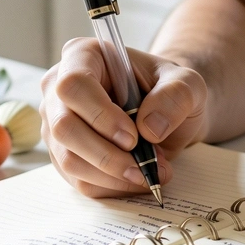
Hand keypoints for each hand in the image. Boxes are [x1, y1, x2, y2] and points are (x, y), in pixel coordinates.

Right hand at [40, 38, 207, 197]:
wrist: (165, 113)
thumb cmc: (169, 91)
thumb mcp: (188, 84)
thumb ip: (176, 96)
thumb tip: (149, 128)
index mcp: (83, 57)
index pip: (73, 84)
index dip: (100, 115)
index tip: (133, 136)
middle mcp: (59, 90)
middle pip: (64, 127)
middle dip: (107, 154)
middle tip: (143, 165)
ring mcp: (56, 125)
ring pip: (69, 159)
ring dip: (113, 175)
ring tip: (149, 172)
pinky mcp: (64, 156)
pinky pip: (79, 180)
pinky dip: (111, 187)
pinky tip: (136, 178)